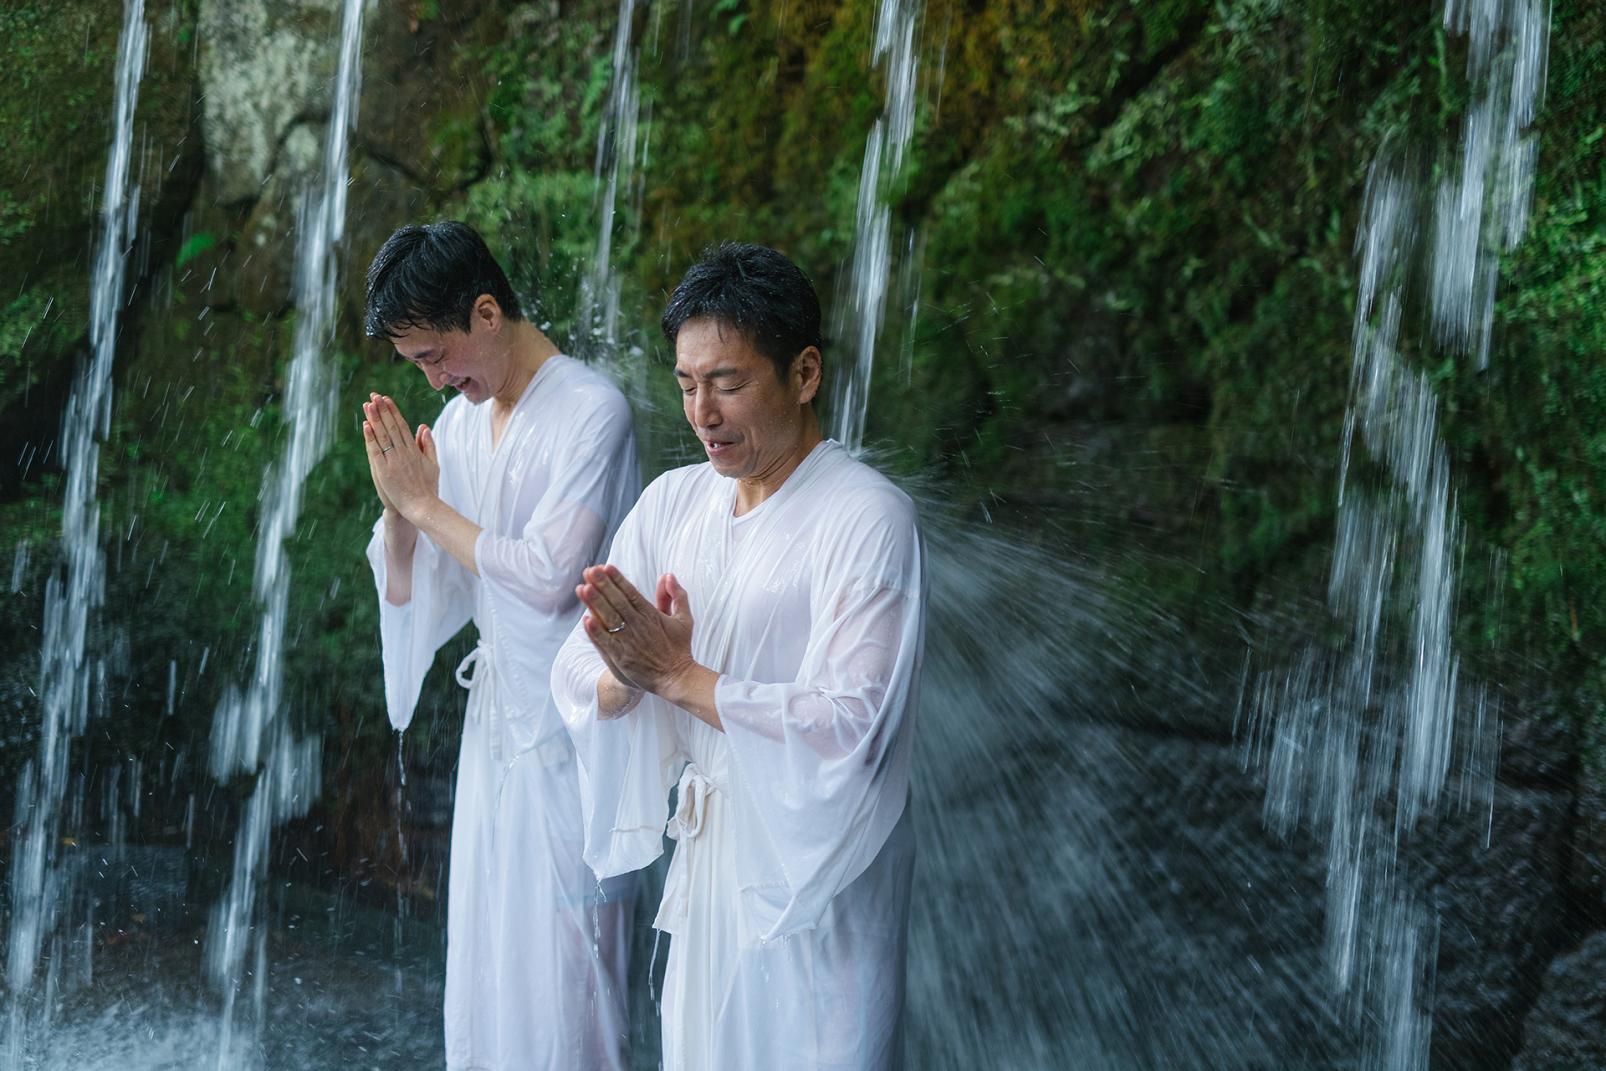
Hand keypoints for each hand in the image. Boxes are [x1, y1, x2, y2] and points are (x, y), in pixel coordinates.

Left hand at [363, 393, 439, 520]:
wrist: (422, 506)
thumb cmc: (428, 487)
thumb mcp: (432, 463)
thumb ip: (428, 445)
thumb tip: (423, 427)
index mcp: (414, 450)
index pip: (402, 425)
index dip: (393, 411)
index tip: (386, 399)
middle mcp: (404, 452)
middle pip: (391, 426)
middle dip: (382, 410)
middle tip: (374, 396)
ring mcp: (394, 461)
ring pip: (383, 435)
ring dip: (375, 419)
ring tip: (368, 405)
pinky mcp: (384, 470)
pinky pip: (376, 451)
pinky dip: (371, 438)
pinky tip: (366, 426)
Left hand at [577, 566, 698, 699]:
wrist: (676, 678)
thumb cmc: (679, 648)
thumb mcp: (684, 619)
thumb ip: (676, 596)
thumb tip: (668, 575)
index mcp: (652, 615)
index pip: (631, 593)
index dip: (617, 579)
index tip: (605, 567)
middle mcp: (639, 626)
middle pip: (617, 602)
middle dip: (602, 585)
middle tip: (589, 571)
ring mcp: (629, 642)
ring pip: (609, 619)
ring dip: (595, 603)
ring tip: (582, 589)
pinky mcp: (621, 658)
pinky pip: (606, 642)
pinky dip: (596, 632)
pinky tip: (585, 620)